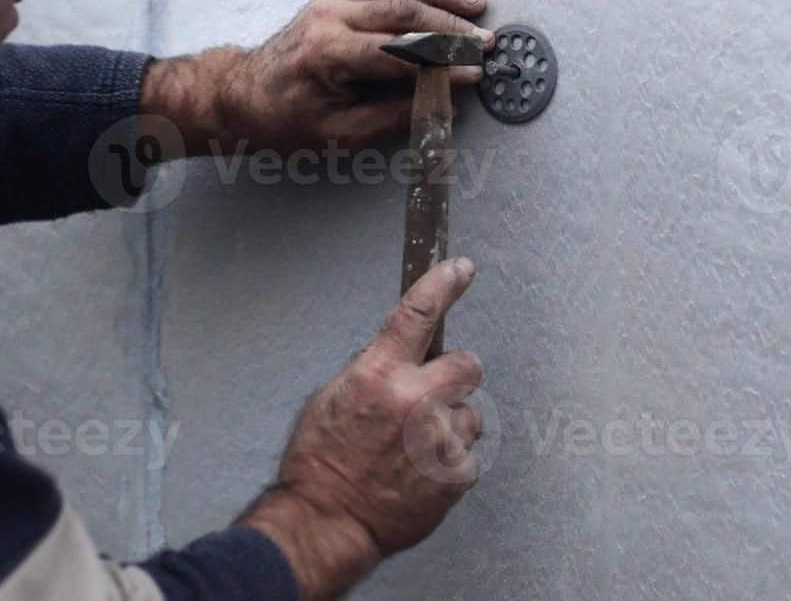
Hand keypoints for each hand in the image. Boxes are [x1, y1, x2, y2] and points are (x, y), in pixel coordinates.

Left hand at [215, 0, 492, 153]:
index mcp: (328, 54)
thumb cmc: (285, 119)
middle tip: (484, 42)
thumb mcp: (337, 134)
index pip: (399, 52)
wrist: (243, 94)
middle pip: (403, 9)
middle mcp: (329, 17)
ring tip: (473, 3)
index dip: (443, 62)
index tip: (475, 72)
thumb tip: (441, 104)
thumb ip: (391, 116)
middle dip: (451, 25)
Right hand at [237, 258, 485, 600]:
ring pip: (470, 414)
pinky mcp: (455, 473)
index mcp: (378, 375)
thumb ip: (369, 369)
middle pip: (468, 363)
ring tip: (414, 450)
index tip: (462, 269)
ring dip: (450, 426)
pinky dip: (448, 463)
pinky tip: (419, 474)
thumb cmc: (320, 462)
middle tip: (433, 395)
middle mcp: (414, 401)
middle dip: (456, 375)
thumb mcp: (330, 398)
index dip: (444, 283)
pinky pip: (467, 455)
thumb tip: (394, 352)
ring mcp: (439, 438)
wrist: (327, 520)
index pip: (418, 312)